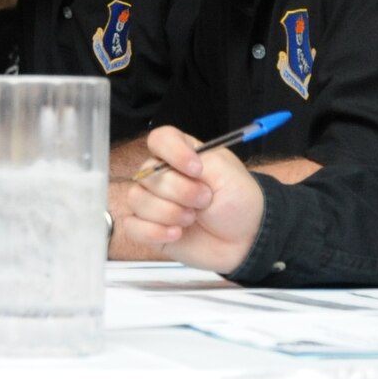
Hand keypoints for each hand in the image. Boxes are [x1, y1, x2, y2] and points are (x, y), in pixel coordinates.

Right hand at [123, 125, 264, 273]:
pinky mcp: (148, 228)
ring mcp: (153, 202)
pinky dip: (153, 232)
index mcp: (182, 154)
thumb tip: (167, 167)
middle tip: (205, 201)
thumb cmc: (238, 201)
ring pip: (136, 199)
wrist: (245, 239)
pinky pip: (132, 226)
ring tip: (192, 219)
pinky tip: (177, 234)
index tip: (196, 171)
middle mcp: (162, 175)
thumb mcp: (226, 173)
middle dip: (179, 192)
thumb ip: (197, 161)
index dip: (173, 153)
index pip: (159, 139)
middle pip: (146, 174)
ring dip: (168, 213)